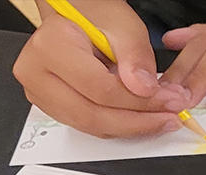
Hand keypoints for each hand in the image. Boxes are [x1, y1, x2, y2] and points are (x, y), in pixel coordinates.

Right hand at [12, 0, 190, 137]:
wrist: (77, 16)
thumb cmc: (94, 15)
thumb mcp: (124, 26)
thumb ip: (135, 57)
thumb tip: (144, 89)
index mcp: (50, 46)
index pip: (100, 89)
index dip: (140, 102)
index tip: (170, 102)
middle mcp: (36, 72)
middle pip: (92, 114)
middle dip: (138, 121)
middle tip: (169, 117)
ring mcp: (39, 92)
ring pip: (90, 125)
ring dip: (130, 128)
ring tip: (159, 119)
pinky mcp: (51, 105)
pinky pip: (87, 125)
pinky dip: (117, 126)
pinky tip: (140, 118)